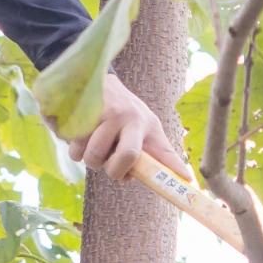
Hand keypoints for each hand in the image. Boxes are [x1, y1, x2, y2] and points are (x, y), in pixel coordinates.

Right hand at [61, 74, 189, 181]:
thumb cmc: (125, 112)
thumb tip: (180, 177)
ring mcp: (105, 113)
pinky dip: (73, 148)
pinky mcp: (82, 111)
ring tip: (92, 143)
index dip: (176, 168)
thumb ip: (154, 154)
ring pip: (91, 157)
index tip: (189, 182)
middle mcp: (129, 118)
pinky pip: (73, 147)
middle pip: (122, 159)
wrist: (98, 80)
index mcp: (147, 126)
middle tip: (106, 161)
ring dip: (87, 158)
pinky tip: (80, 135)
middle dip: (111, 169)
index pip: (164, 152)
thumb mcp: (144, 127)